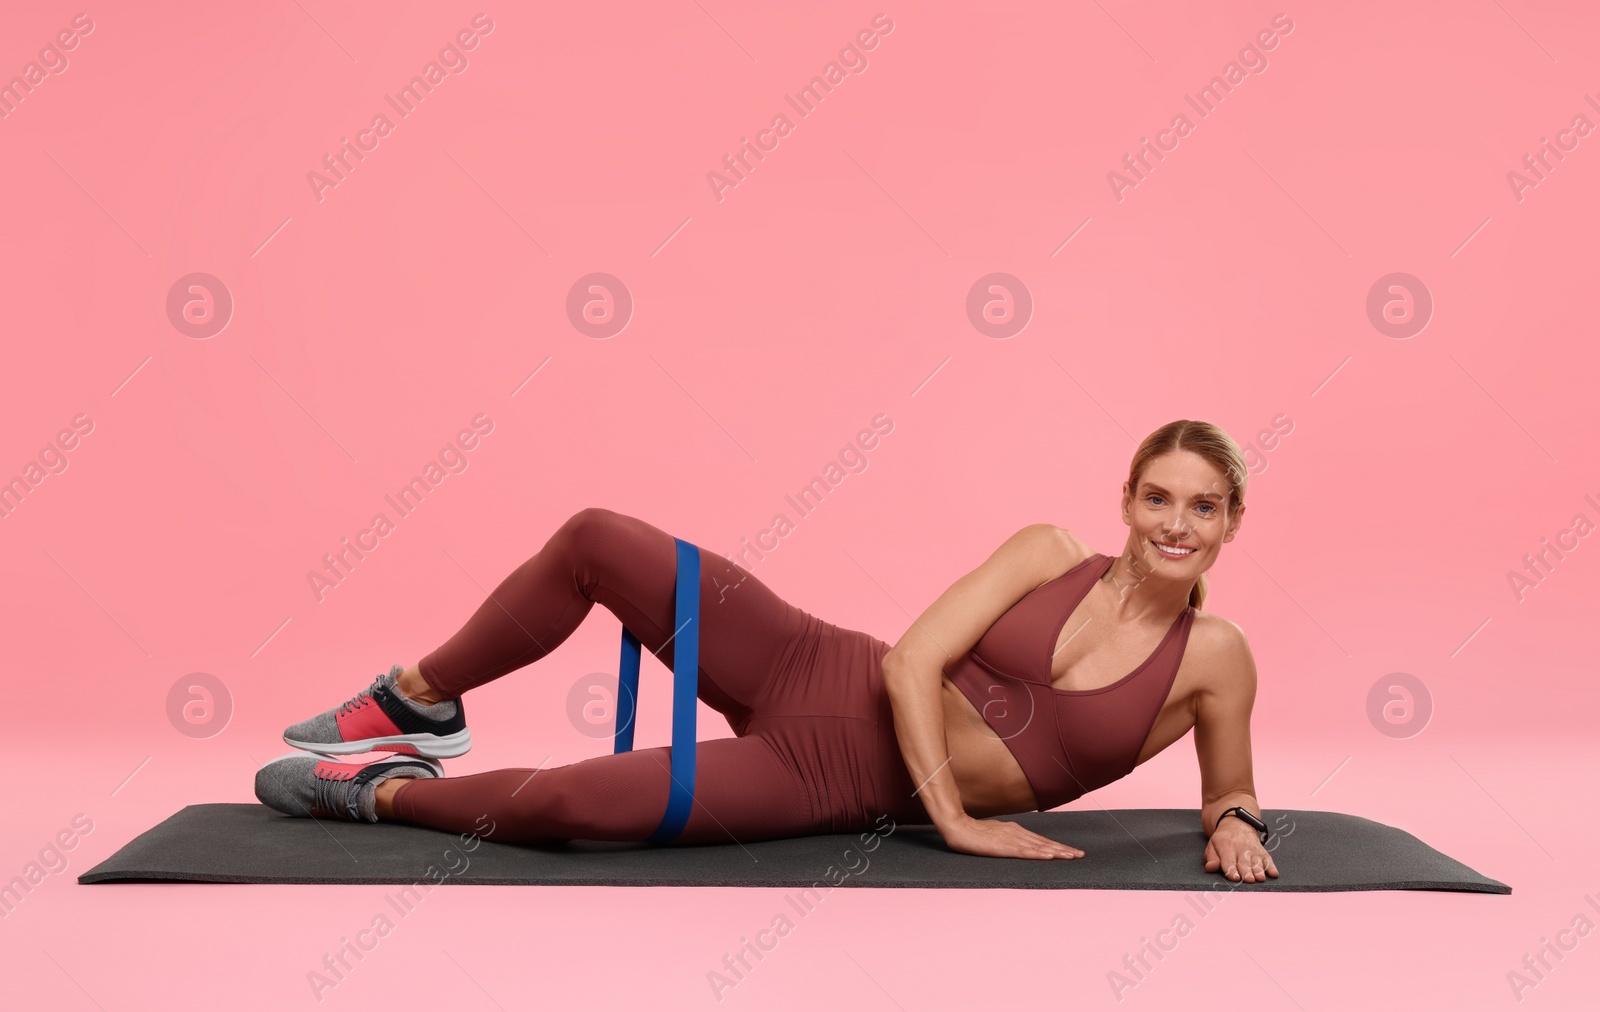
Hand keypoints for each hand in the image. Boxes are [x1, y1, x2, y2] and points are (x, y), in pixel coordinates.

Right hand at [939, 814, 1082, 860]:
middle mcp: (1017, 833)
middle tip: (1080, 855)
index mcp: (1015, 830)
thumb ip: (1007, 838)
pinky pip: (1025, 852)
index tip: (1071, 851)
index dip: (1057, 846)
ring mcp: (1011, 839)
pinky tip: (1049, 857)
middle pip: (1044, 843)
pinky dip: (1039, 854)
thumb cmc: (973, 832)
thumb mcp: (995, 834)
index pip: (1040, 840)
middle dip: (1063, 849)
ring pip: (1039, 847)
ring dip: (1057, 852)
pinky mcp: (1003, 847)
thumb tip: (1018, 844)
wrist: (957, 826)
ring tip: (1071, 856)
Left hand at [1204, 818, 1279, 882]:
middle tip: (1249, 880)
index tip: (1235, 878)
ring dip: (1259, 870)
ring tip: (1260, 878)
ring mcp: (1253, 850)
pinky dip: (1272, 867)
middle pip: (1244, 862)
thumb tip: (1210, 867)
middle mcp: (1240, 848)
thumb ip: (1211, 858)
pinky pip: (1268, 859)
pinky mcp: (1262, 852)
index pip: (1228, 860)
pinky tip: (1274, 874)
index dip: (1231, 869)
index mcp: (1226, 847)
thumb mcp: (1212, 845)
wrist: (1237, 824)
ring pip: (1257, 861)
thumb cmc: (1223, 840)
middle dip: (1247, 871)